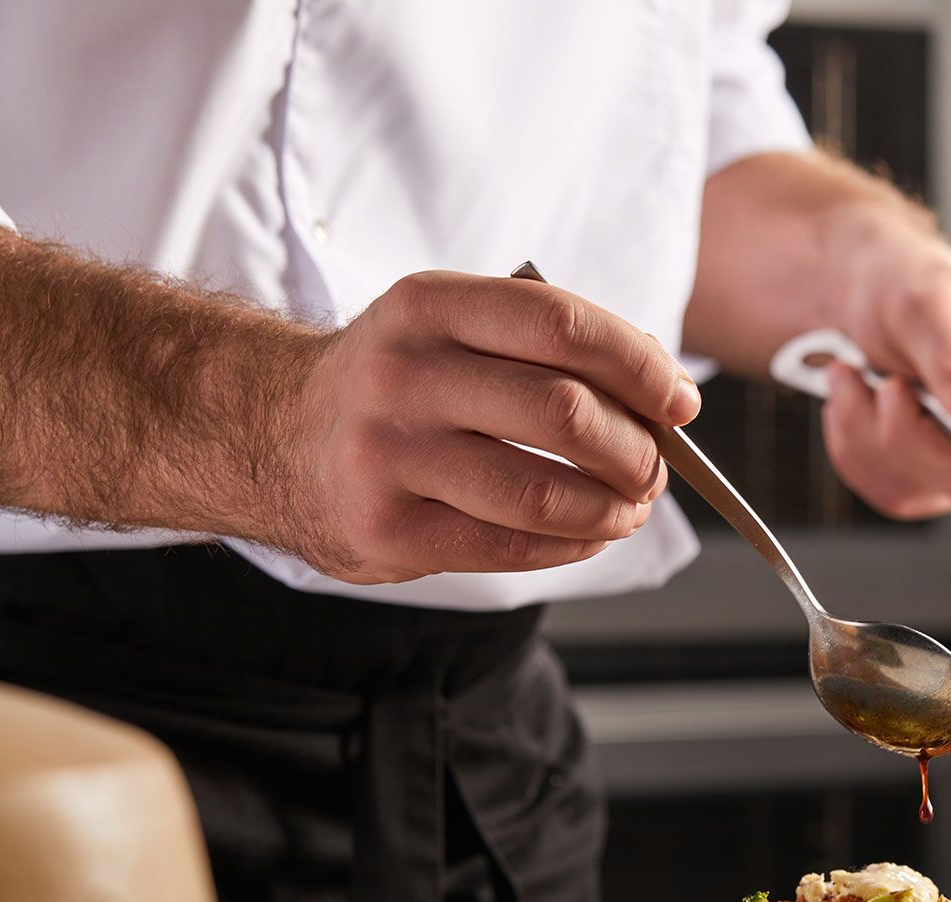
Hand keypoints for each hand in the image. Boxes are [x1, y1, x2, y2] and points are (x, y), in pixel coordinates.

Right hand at [288, 272, 698, 582]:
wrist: (269, 436)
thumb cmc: (397, 385)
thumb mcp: (451, 328)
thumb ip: (545, 348)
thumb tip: (663, 396)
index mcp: (430, 306)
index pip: (563, 325)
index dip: (639, 366)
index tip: (680, 400)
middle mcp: (404, 375)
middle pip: (564, 412)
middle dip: (636, 448)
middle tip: (655, 466)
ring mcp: (389, 456)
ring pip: (543, 491)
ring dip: (612, 507)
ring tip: (630, 506)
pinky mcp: (387, 531)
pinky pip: (510, 546)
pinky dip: (572, 544)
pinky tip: (589, 533)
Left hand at [821, 217, 950, 519]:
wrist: (861, 293)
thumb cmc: (908, 281)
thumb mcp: (932, 301)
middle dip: (912, 438)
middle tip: (889, 386)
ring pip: (923, 490)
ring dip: (868, 435)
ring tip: (857, 379)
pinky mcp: (925, 478)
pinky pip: (888, 490)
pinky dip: (853, 445)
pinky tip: (856, 400)